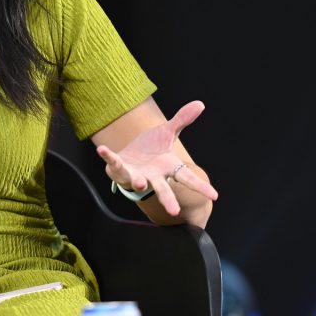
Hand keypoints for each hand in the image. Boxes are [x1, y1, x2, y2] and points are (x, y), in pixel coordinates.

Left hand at [96, 100, 218, 216]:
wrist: (130, 156)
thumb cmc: (152, 150)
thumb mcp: (167, 132)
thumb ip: (182, 120)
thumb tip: (200, 104)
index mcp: (169, 168)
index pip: (187, 177)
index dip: (200, 186)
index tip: (214, 195)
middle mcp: (154, 175)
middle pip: (163, 189)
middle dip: (168, 200)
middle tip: (173, 212)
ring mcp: (136, 174)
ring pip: (138, 182)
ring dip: (139, 182)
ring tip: (140, 183)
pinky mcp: (120, 169)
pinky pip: (114, 163)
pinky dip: (108, 156)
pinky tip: (101, 149)